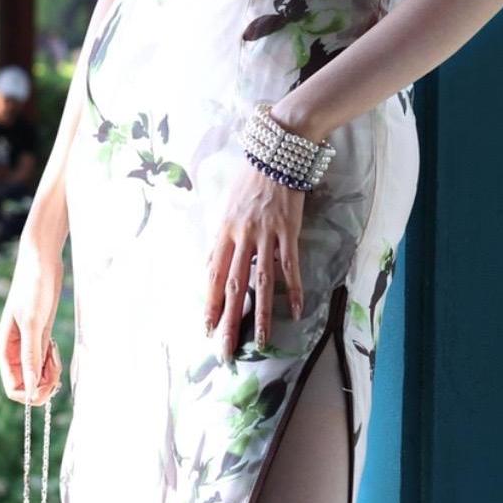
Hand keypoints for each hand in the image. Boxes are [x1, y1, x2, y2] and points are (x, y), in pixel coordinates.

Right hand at [0, 232, 64, 404]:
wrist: (42, 262)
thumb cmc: (33, 288)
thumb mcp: (33, 323)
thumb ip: (31, 356)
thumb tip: (32, 387)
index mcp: (5, 348)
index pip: (13, 387)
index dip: (30, 395)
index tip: (48, 387)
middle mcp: (14, 349)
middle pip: (27, 384)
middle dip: (43, 384)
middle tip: (57, 371)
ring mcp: (28, 344)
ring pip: (38, 374)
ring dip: (50, 373)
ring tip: (57, 356)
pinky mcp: (40, 336)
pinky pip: (46, 361)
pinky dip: (53, 362)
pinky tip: (56, 349)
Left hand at [204, 153, 305, 357]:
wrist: (278, 152)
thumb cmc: (251, 179)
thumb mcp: (227, 206)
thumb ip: (222, 237)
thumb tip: (214, 267)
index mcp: (222, 231)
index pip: (211, 276)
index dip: (208, 305)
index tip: (206, 330)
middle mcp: (241, 236)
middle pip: (231, 286)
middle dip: (227, 322)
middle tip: (225, 351)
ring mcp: (266, 235)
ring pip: (261, 283)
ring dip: (260, 316)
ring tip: (260, 342)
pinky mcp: (289, 231)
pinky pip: (290, 266)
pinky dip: (294, 290)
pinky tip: (297, 310)